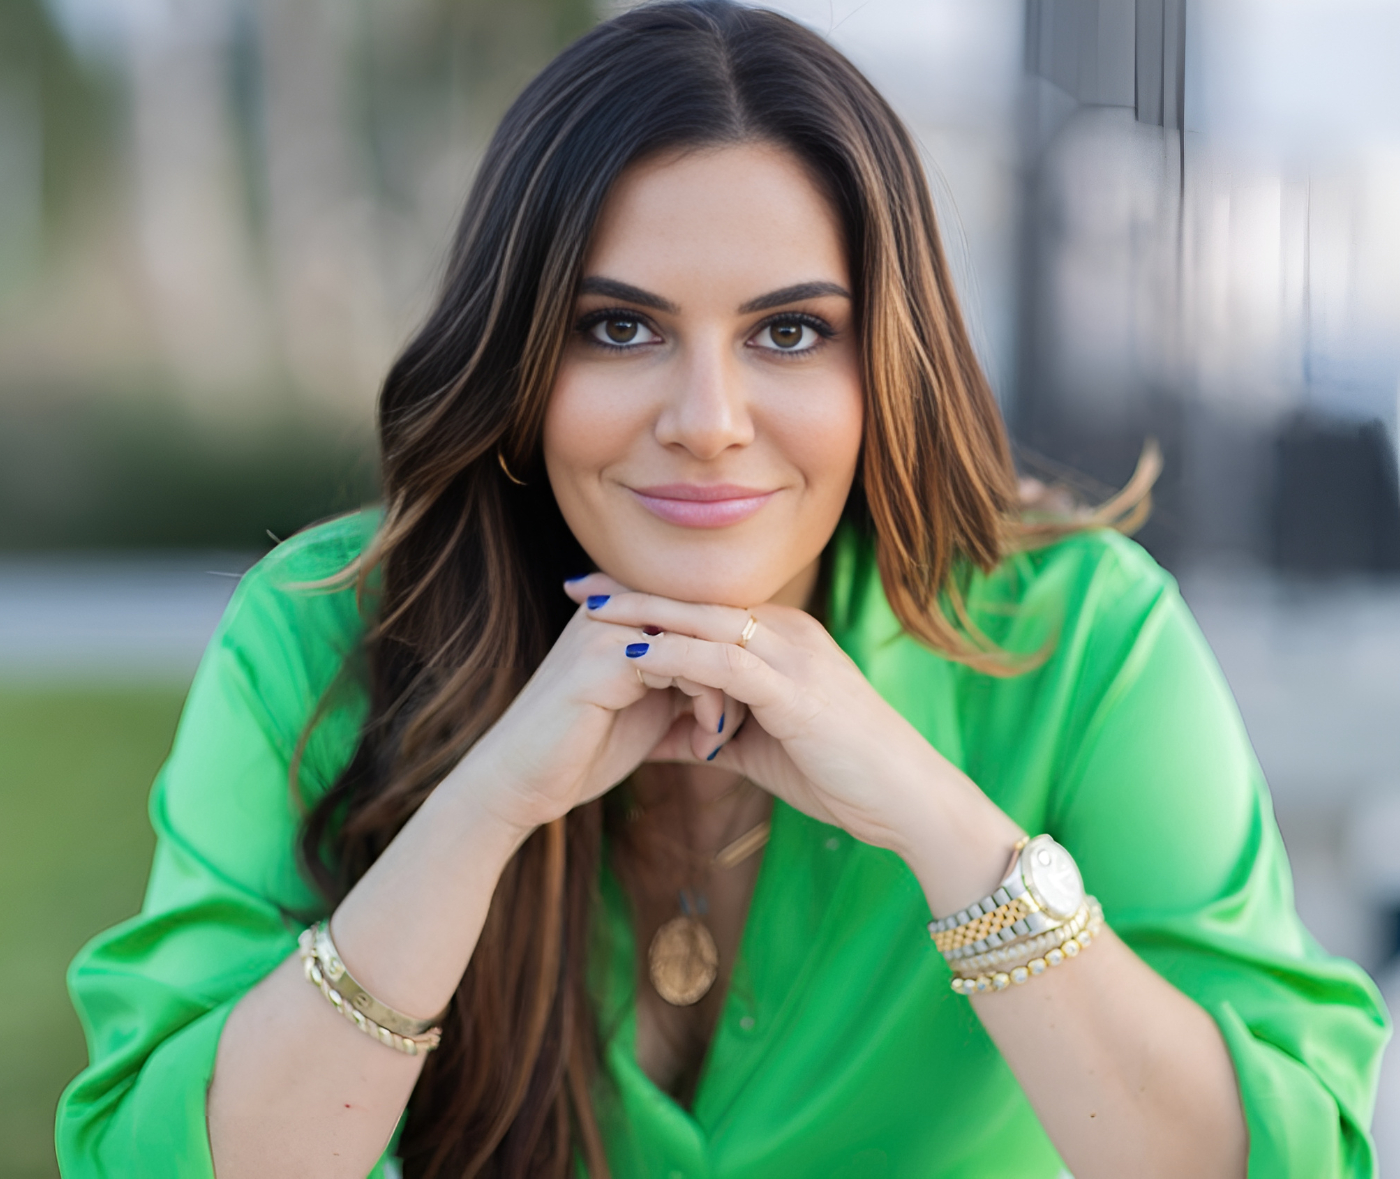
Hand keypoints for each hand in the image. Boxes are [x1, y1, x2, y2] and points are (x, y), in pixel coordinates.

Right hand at [448, 576, 748, 836]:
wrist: (521, 783)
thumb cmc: (584, 750)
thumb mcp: (648, 707)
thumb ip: (685, 680)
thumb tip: (743, 673)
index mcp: (620, 613)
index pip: (698, 618)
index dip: (729, 664)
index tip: (741, 714)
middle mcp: (612, 609)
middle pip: (704, 626)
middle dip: (734, 677)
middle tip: (740, 729)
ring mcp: (604, 628)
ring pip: (699, 645)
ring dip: (724, 696)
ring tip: (719, 740)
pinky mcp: (601, 657)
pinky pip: (681, 667)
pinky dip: (706, 706)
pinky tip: (705, 745)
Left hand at [563, 576, 970, 858]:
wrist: (908, 800)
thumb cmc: (839, 773)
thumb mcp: (758, 748)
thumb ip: (708, 732)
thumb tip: (654, 737)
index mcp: (782, 640)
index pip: (703, 609)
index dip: (647, 600)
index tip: (593, 597)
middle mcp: (788, 634)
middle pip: (696, 602)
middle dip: (633, 592)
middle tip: (574, 584)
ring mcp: (795, 657)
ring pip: (706, 622)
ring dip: (645, 615)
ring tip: (590, 611)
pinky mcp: (797, 689)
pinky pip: (726, 663)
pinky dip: (678, 656)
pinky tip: (634, 657)